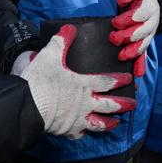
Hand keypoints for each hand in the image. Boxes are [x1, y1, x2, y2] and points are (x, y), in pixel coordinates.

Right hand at [16, 25, 135, 138]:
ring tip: (116, 122)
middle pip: (109, 105)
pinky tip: (85, 131)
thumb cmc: (40, 81)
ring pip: (99, 123)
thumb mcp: (50, 55)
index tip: (130, 80)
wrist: (28, 106)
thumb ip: (62, 41)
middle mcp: (85, 103)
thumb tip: (69, 29)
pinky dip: (84, 132)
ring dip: (109, 123)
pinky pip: (79, 133)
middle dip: (123, 104)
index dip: (120, 80)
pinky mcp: (67, 131)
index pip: (107, 82)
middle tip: (133, 104)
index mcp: (83, 85)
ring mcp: (77, 119)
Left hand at [110, 0, 159, 76]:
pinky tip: (138, 73)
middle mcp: (152, 22)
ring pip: (143, 45)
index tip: (114, 22)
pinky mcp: (144, 42)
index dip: (127, 19)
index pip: (140, 15)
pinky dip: (141, 64)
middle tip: (113, 38)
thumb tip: (122, 1)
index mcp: (149, 8)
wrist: (148, 0)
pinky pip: (143, 54)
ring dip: (133, 52)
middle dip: (127, 36)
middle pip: (141, 32)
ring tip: (122, 56)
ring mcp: (149, 34)